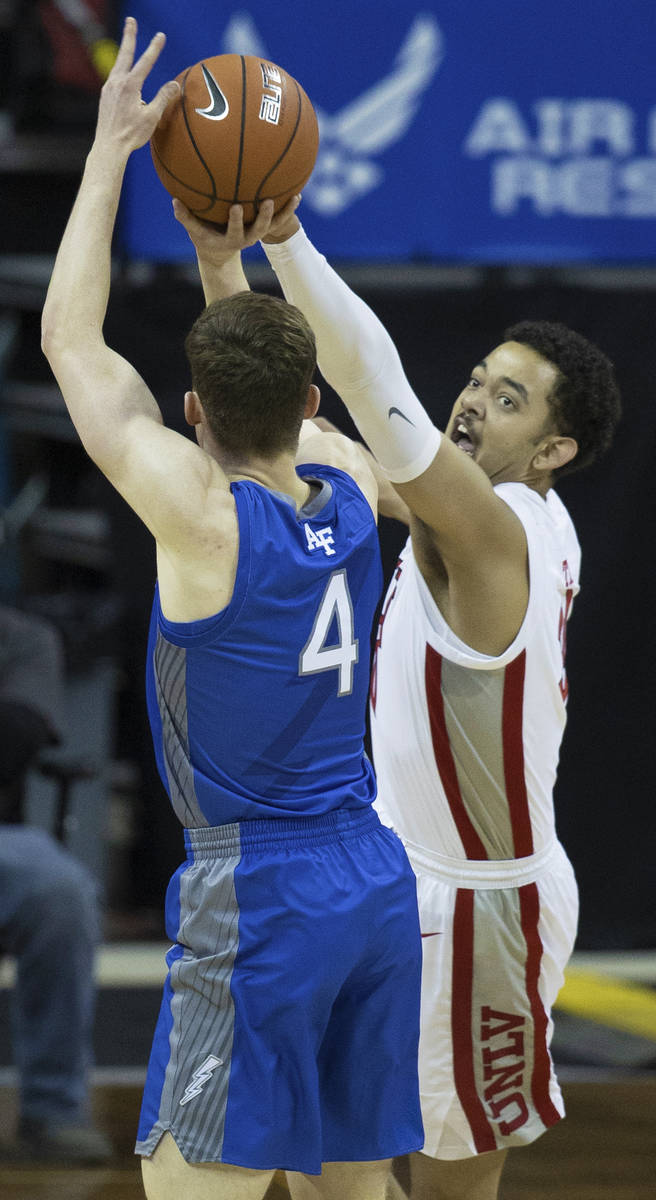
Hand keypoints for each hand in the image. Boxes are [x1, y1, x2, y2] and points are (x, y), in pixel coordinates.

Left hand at [94, 16, 178, 155]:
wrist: (109, 147)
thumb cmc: (131, 135)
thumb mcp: (152, 117)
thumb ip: (163, 98)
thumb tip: (174, 84)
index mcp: (130, 85)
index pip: (145, 62)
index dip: (154, 48)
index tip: (161, 36)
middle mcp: (117, 82)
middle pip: (125, 54)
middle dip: (129, 36)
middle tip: (131, 20)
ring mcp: (108, 88)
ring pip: (118, 64)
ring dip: (124, 52)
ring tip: (128, 42)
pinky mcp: (104, 96)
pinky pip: (114, 77)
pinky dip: (120, 70)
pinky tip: (122, 74)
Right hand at [173, 195, 300, 261]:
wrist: (220, 251)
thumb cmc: (205, 237)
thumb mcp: (194, 230)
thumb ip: (185, 217)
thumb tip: (174, 201)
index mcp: (231, 239)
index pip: (235, 231)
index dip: (236, 221)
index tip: (237, 207)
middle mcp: (248, 237)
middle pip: (259, 230)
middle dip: (264, 217)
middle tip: (267, 201)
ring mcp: (257, 233)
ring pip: (274, 225)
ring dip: (285, 213)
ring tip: (295, 197)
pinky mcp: (264, 227)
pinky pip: (279, 218)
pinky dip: (288, 207)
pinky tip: (297, 192)